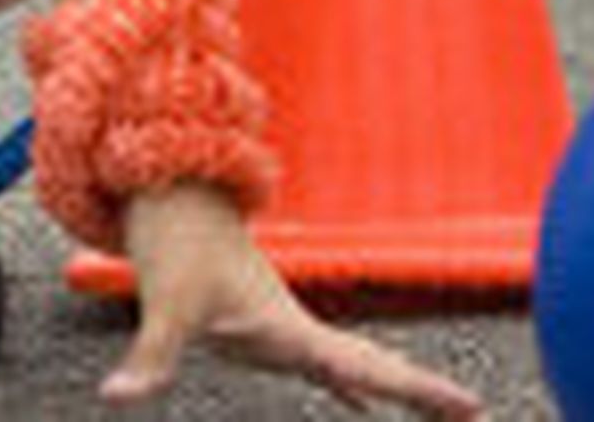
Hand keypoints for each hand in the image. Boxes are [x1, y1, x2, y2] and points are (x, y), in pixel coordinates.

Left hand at [106, 185, 482, 414]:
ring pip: (353, 361)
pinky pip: (320, 361)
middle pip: (371, 365)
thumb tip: (116, 397)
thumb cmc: (172, 245)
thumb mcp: (164, 304)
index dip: (414, 390)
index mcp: (288, 328)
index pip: (363, 369)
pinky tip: (359, 403)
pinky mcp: (262, 322)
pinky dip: (347, 383)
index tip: (470, 407)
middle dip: (420, 391)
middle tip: (476, 411)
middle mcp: (294, 328)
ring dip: (393, 385)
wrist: (166, 194)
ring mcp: (282, 325)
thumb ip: (149, 356)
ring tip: (443, 408)